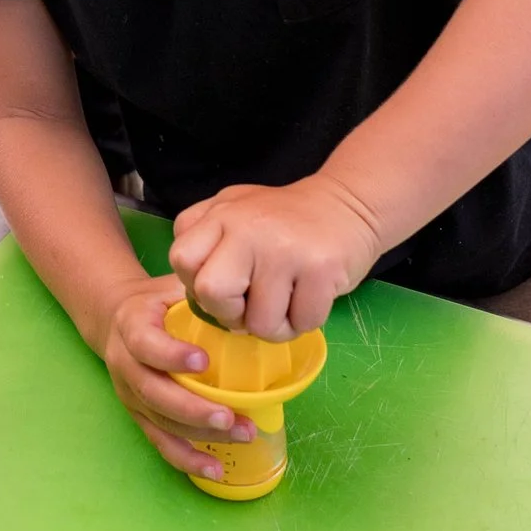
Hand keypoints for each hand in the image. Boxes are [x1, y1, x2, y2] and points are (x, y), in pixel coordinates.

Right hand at [100, 277, 251, 481]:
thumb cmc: (157, 300)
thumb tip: (244, 301)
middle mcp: (125, 364)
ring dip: (200, 435)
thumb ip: (200, 290)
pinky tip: (215, 469)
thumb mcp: (171, 285)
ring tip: (241, 435)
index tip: (203, 361)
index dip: (170, 355)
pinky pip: (161, 443)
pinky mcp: (139, 415)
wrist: (116, 319)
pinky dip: (187, 459)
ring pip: (160, 422)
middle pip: (153, 392)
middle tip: (230, 416)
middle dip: (193, 408)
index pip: (144, 343)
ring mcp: (130, 395)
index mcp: (131, 326)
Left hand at [168, 172, 383, 341]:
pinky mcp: (320, 268)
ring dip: (274, 326)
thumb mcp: (235, 211)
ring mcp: (284, 248)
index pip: (181, 260)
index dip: (197, 286)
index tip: (224, 285)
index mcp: (221, 214)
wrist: (349, 204)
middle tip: (253, 304)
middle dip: (230, 314)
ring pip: (260, 322)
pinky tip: (311, 296)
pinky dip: (305, 321)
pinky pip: (301, 323)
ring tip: (287, 301)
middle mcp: (247, 227)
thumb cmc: (285, 220)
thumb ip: (207, 242)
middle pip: (211, 293)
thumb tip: (199, 295)